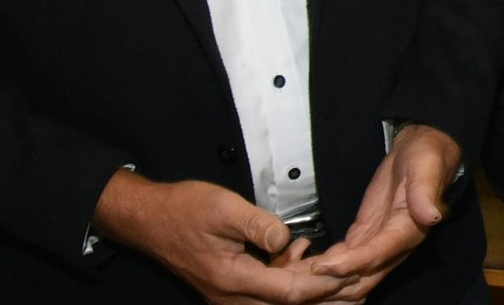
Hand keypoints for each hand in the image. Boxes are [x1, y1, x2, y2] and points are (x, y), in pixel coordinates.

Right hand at [91, 171, 354, 303]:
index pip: (290, 292)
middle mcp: (231, 296)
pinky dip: (288, 277)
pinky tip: (300, 252)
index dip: (323, 284)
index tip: (350, 274)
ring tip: (336, 266)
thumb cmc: (182, 210)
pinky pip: (265, 292)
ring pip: (277, 302)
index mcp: (232, 278)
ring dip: (306, 286)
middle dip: (323, 294)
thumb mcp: (224, 208)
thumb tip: (287, 240)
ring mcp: (228, 295)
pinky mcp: (228, 288)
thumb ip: (259, 225)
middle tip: (355, 280)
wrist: (147, 219)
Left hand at [306, 123, 461, 299]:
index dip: (349, 264)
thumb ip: (425, 193)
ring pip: (348, 277)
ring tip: (292, 278)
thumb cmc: (426, 157)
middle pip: (360, 279)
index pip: (376, 255)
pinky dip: (323, 269)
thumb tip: (431, 215)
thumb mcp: (427, 169)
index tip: (322, 266)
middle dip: (331, 284)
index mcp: (408, 231)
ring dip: (323, 282)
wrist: (421, 152)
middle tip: (298, 281)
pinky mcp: (363, 238)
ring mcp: (376, 245)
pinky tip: (301, 268)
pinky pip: (342, 262)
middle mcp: (393, 246)